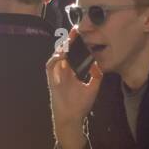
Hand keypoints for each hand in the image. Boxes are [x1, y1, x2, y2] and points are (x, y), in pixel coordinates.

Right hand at [46, 29, 102, 148]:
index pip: (73, 54)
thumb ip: (96, 76)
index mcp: (72, 72)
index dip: (77, 44)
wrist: (71, 118)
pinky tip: (63, 54)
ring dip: (62, 47)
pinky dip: (55, 58)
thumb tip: (98, 64)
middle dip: (69, 40)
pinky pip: (50, 66)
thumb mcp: (93, 88)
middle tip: (77, 30)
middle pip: (64, 51)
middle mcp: (63, 71)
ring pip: (56, 55)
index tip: (83, 34)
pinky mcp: (51, 80)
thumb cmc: (80, 105)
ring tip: (70, 39)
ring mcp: (56, 75)